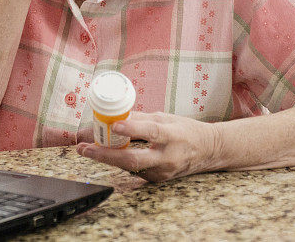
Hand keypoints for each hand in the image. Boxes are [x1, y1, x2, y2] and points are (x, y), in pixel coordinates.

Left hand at [76, 112, 220, 181]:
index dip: (133, 129)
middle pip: (133, 159)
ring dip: (106, 158)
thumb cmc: (185, 130)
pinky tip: (105, 153)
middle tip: (85, 148)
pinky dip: (118, 160)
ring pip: (129, 166)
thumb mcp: (165, 117)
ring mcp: (162, 172)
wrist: (208, 151)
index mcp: (173, 136)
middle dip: (106, 155)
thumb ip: (139, 118)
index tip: (114, 125)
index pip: (152, 132)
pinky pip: (133, 169)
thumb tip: (113, 115)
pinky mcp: (157, 179)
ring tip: (87, 148)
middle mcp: (167, 157)